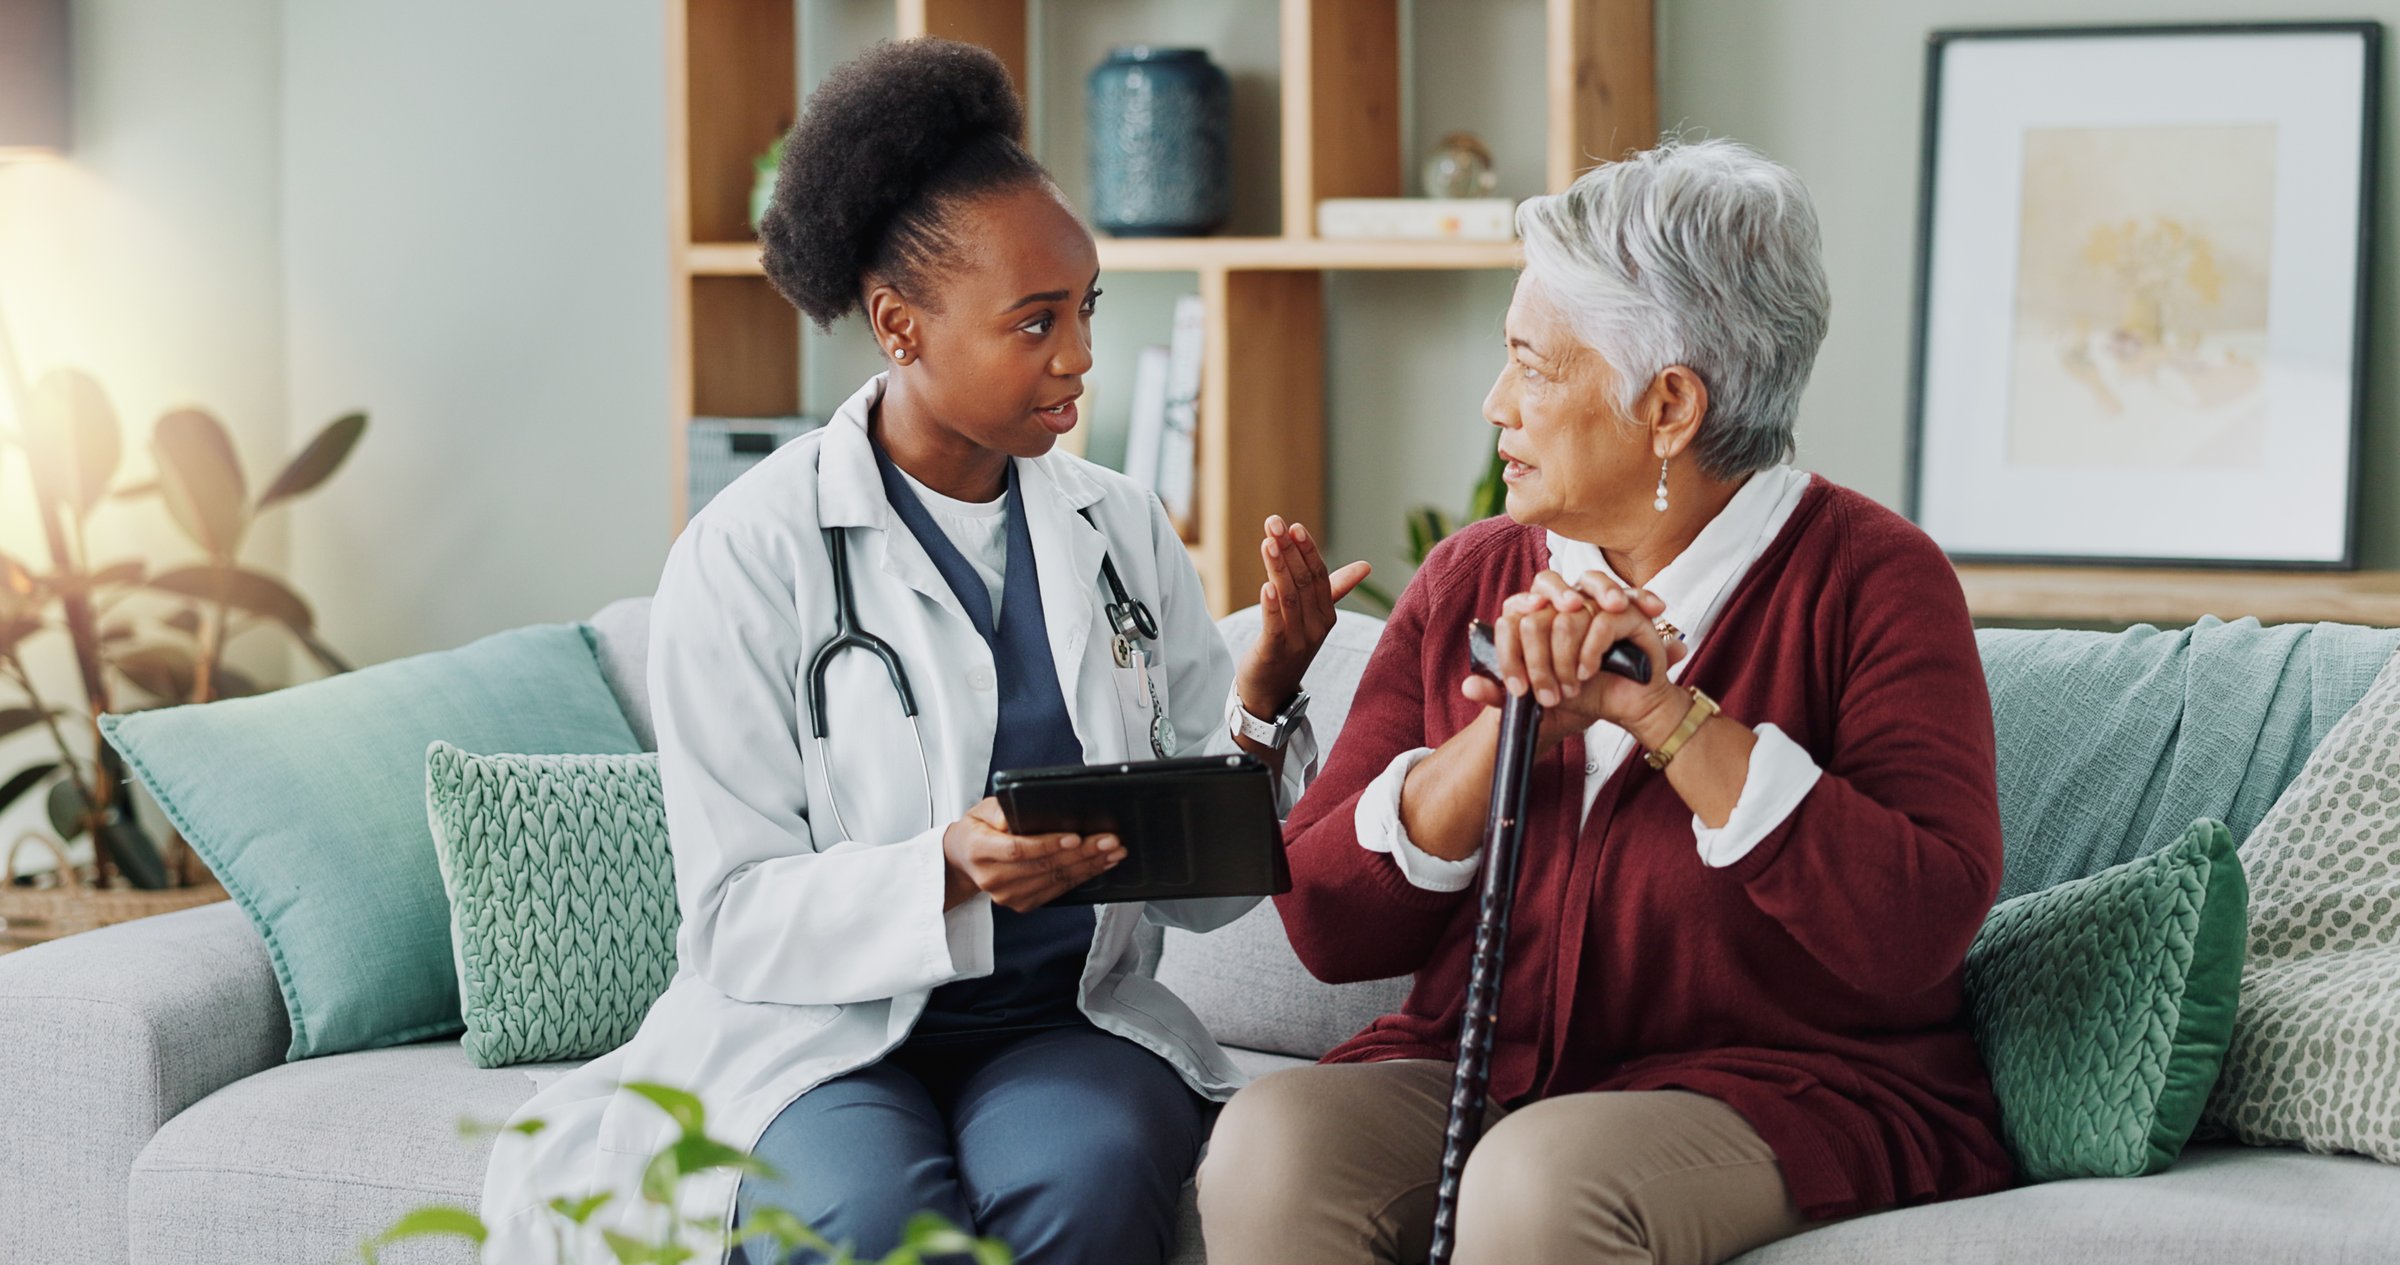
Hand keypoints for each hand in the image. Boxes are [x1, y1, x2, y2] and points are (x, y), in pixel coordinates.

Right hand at [939, 797, 1122, 911]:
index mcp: (981, 850)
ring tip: (1113, 852)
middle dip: (1082, 853)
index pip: (1018, 850)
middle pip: (1044, 867)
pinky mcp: (1022, 904)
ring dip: (1089, 866)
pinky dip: (1082, 877)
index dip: (1048, 844)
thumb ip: (1002, 809)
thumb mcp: (984, 809)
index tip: (1075, 837)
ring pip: (1056, 880)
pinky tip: (1100, 865)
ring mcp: (1008, 896)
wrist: (965, 859)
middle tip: (1109, 841)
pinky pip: (1058, 891)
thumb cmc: (979, 829)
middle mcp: (993, 878)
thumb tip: (1026, 809)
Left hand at [1236, 516, 1371, 718]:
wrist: (1271, 692)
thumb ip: (1335, 589)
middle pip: (1305, 582)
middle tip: (1274, 523)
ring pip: (1289, 598)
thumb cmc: (1290, 647)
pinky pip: (1276, 626)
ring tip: (1268, 542)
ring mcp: (1297, 641)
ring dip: (1278, 568)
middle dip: (1289, 551)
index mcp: (1326, 615)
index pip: (1320, 576)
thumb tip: (1366, 566)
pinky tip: (1265, 586)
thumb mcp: (1313, 617)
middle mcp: (1316, 627)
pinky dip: (1272, 605)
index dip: (1307, 550)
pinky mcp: (1275, 654)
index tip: (1294, 526)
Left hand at [1460, 571, 1689, 747]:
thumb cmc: (1578, 698)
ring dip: (1564, 658)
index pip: (1510, 621)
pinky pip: (1601, 619)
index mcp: (1536, 616)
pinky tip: (1589, 673)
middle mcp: (1563, 602)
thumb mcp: (1533, 701)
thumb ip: (1499, 694)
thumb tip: (1469, 687)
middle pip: (1535, 614)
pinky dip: (1590, 651)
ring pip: (1566, 612)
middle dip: (1539, 663)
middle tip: (1549, 696)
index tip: (1519, 690)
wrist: (1623, 708)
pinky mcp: (1627, 610)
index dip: (1510, 657)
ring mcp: (1595, 601)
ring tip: (1573, 685)